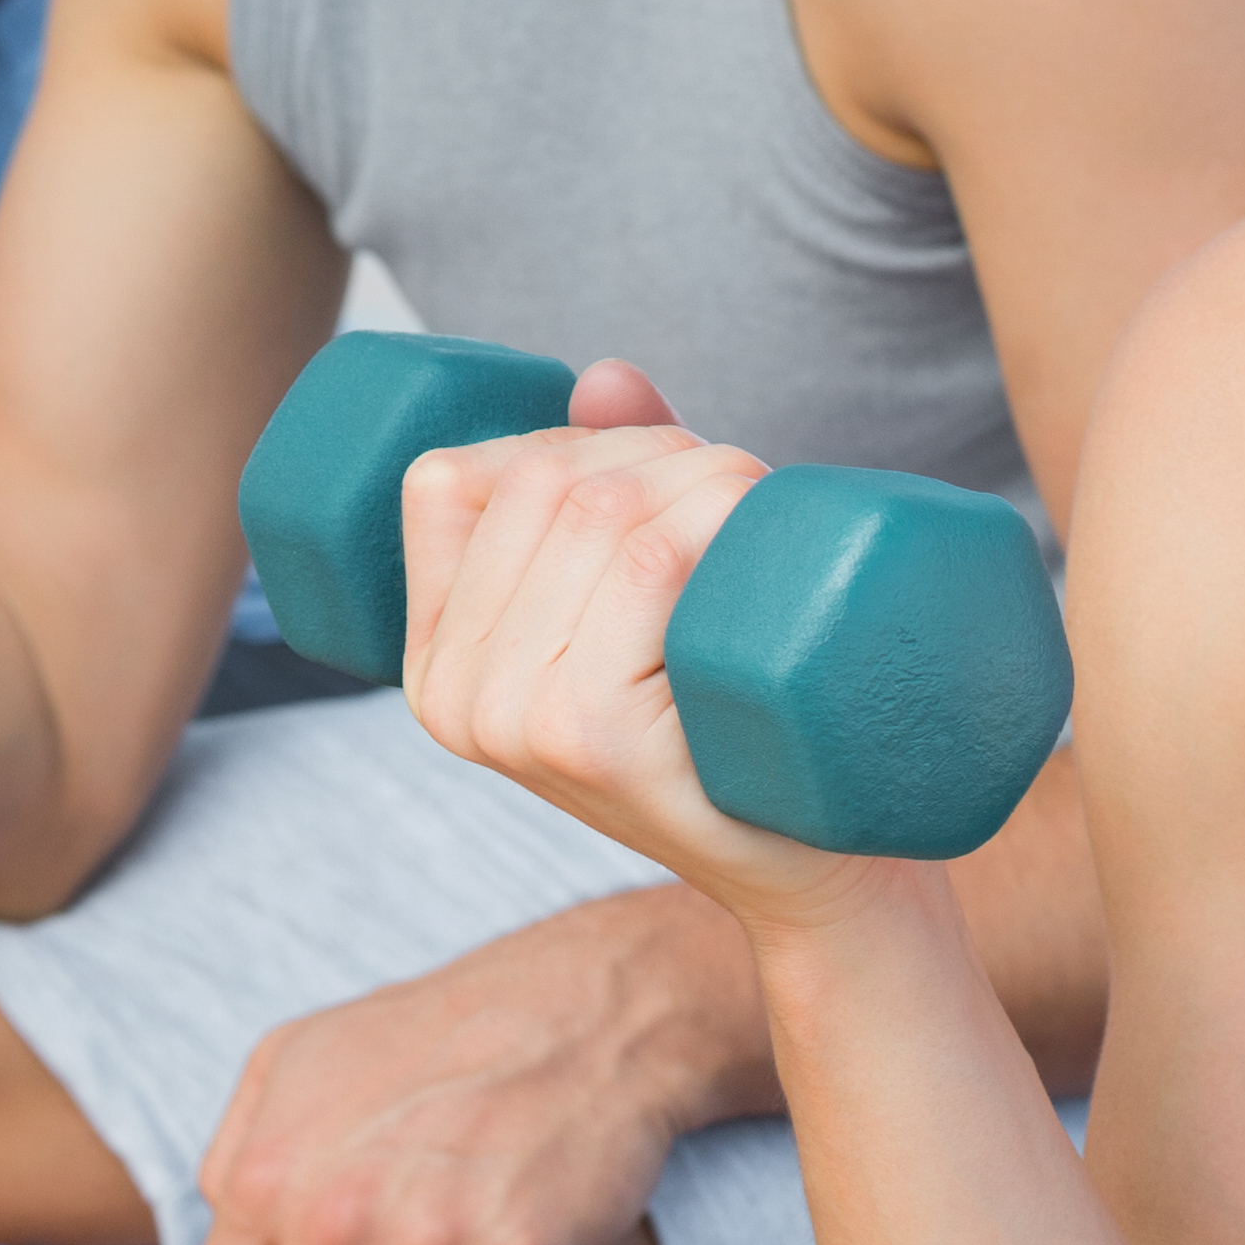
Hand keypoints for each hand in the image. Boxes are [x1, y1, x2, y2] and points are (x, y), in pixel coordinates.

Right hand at [397, 359, 882, 934]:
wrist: (814, 867)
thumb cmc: (729, 727)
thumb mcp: (638, 611)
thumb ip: (608, 490)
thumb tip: (606, 377)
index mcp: (431, 665)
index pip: (447, 480)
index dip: (560, 438)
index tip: (652, 469)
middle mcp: (449, 697)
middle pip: (544, 482)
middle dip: (661, 445)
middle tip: (744, 488)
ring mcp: (515, 724)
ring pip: (606, 509)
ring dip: (711, 469)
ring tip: (767, 509)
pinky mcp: (595, 739)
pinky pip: (646, 562)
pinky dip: (716, 515)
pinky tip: (760, 526)